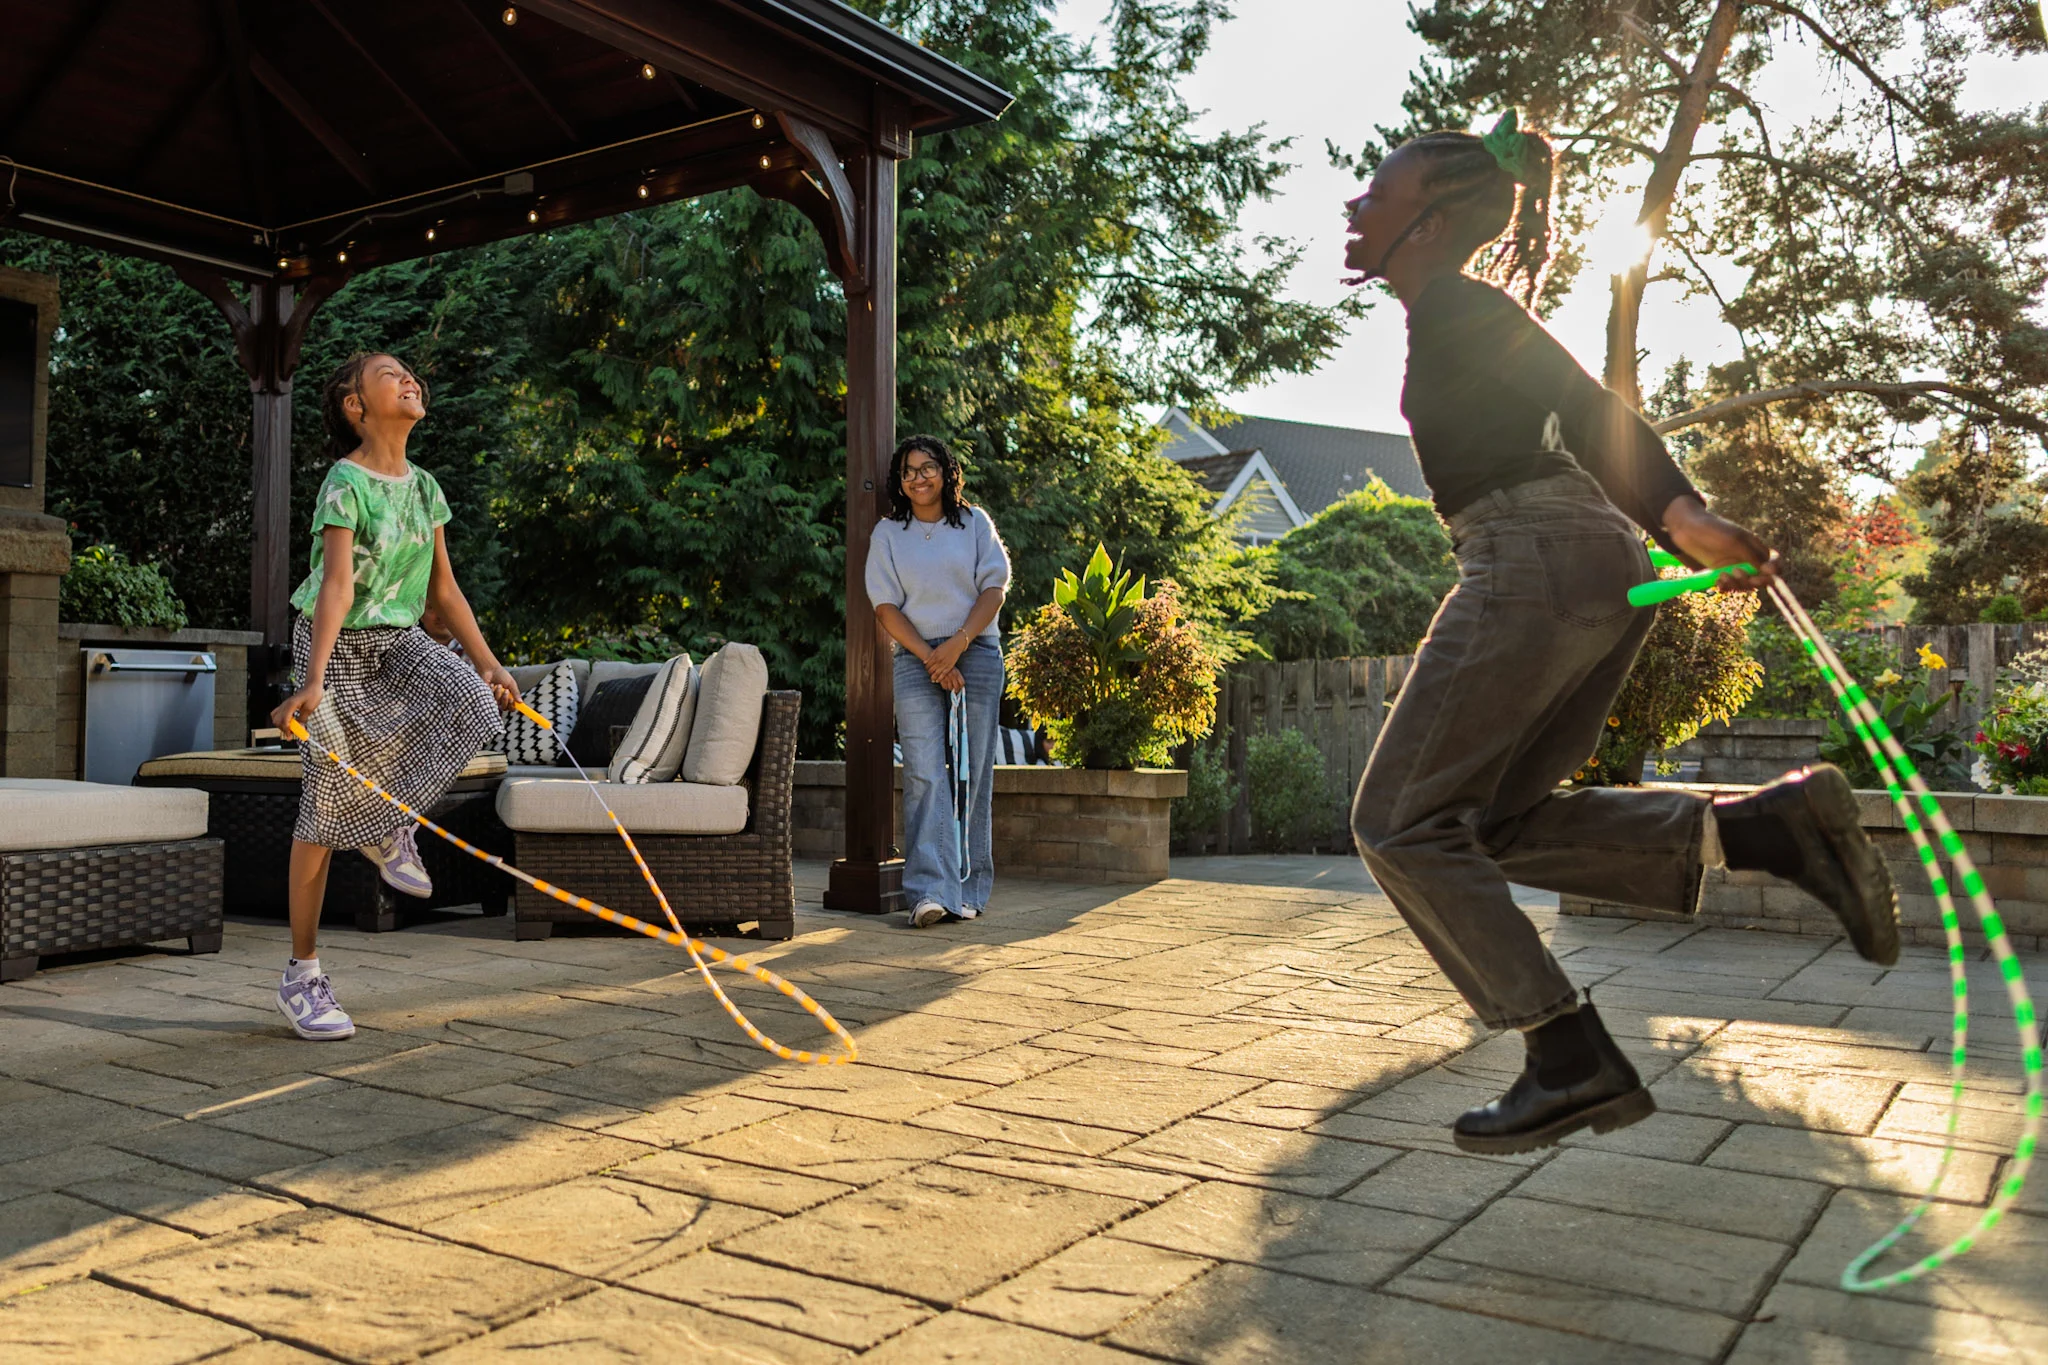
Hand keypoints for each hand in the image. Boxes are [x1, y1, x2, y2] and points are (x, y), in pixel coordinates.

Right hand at [271, 684, 322, 732]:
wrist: (312, 686)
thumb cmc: (312, 694)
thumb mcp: (310, 708)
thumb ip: (303, 719)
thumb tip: (300, 728)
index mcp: (290, 705)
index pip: (284, 721)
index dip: (286, 730)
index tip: (290, 736)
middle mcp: (285, 705)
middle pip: (277, 720)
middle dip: (283, 728)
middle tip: (292, 733)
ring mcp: (284, 704)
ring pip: (275, 717)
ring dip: (281, 725)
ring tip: (291, 728)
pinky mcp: (286, 705)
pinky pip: (278, 713)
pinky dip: (281, 720)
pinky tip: (289, 722)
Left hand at [480, 664, 520, 712]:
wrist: (490, 670)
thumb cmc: (501, 675)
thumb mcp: (511, 683)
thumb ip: (516, 693)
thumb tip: (521, 702)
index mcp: (509, 697)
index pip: (511, 708)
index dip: (512, 706)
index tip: (512, 700)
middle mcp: (501, 700)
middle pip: (505, 708)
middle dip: (505, 699)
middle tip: (506, 691)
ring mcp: (494, 699)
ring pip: (497, 703)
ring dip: (499, 693)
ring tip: (498, 685)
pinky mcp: (486, 697)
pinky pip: (490, 699)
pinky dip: (492, 691)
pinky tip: (491, 685)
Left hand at [926, 634, 966, 681]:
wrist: (956, 645)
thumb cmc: (946, 646)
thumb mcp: (937, 649)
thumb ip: (930, 656)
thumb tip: (924, 662)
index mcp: (935, 656)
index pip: (928, 665)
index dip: (926, 668)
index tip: (926, 669)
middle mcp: (939, 661)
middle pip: (932, 670)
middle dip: (929, 673)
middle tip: (929, 674)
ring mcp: (945, 664)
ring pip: (937, 673)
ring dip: (933, 677)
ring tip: (932, 680)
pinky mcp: (950, 666)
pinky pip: (944, 674)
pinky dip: (940, 678)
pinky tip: (937, 681)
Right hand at [936, 665, 964, 692]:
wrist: (940, 664)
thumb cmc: (948, 668)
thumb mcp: (955, 671)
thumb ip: (958, 677)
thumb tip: (961, 686)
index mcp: (957, 673)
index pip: (962, 683)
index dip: (961, 687)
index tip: (960, 688)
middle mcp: (953, 676)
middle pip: (957, 687)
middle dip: (956, 690)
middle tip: (955, 690)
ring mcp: (947, 678)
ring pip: (950, 688)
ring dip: (950, 688)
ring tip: (949, 685)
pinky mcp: (942, 680)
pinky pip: (945, 687)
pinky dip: (945, 687)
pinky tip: (945, 684)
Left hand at [1663, 495, 1778, 592]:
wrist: (1687, 529)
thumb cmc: (1713, 530)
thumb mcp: (1735, 541)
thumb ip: (1752, 555)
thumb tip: (1768, 571)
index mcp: (1756, 548)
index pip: (1774, 564)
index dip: (1773, 571)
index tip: (1765, 571)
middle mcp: (1747, 559)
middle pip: (1761, 579)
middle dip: (1753, 580)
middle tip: (1737, 573)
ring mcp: (1734, 567)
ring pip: (1745, 585)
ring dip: (1737, 584)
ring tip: (1722, 575)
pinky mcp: (1721, 574)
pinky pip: (1730, 587)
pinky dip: (1726, 586)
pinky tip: (1717, 580)